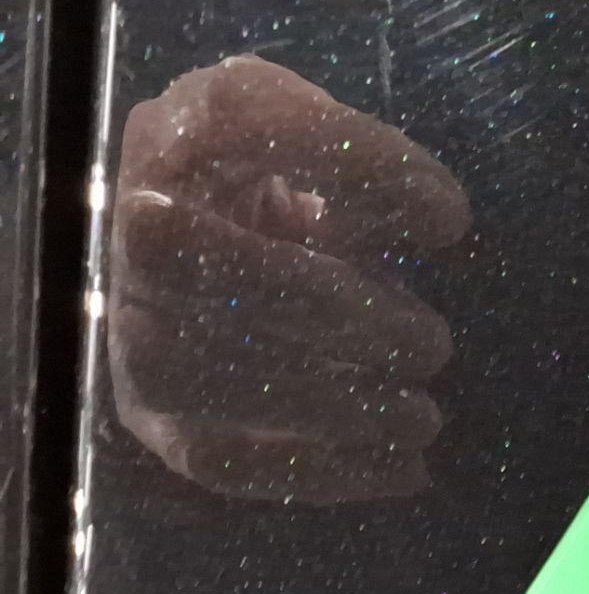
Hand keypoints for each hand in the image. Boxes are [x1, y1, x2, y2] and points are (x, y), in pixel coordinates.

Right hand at [109, 56, 469, 501]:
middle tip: (432, 343)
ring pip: (199, 376)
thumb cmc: (291, 186)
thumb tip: (440, 219)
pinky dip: (321, 471)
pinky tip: (404, 468)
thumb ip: (380, 167)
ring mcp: (132, 326)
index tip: (451, 221)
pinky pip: (221, 459)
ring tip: (424, 415)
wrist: (223, 248)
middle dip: (332, 313)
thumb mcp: (333, 149)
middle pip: (199, 266)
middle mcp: (135, 223)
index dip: (349, 166)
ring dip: (329, 405)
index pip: (240, 122)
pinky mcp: (154, 414)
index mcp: (184, 133)